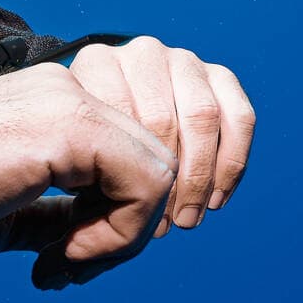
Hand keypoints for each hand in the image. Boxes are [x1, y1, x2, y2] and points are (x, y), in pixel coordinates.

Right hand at [0, 64, 176, 288]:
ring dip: (124, 237)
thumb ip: (58, 213)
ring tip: (62, 264)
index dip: (121, 218)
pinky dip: (118, 236)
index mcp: (48, 100)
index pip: (135, 152)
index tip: (69, 261)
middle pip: (160, 160)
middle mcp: (64, 87)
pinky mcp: (67, 125)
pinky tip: (59, 257)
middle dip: (130, 230)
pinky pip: (147, 184)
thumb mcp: (5, 211)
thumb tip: (101, 239)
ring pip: (163, 170)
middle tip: (70, 268)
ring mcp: (67, 99)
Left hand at [68, 36, 254, 234]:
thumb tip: (77, 249)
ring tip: (187, 217)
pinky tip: (216, 198)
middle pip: (164, 121)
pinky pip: (240, 116)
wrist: (97, 106)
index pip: (123, 120)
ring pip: (205, 117)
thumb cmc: (77, 142)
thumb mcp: (62, 151)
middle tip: (162, 224)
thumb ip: (71, 174)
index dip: (130, 178)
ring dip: (200, 177)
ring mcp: (182, 60)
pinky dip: (232, 162)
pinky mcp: (218, 75)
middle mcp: (141, 54)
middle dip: (167, 183)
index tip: (131, 217)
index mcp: (97, 63)